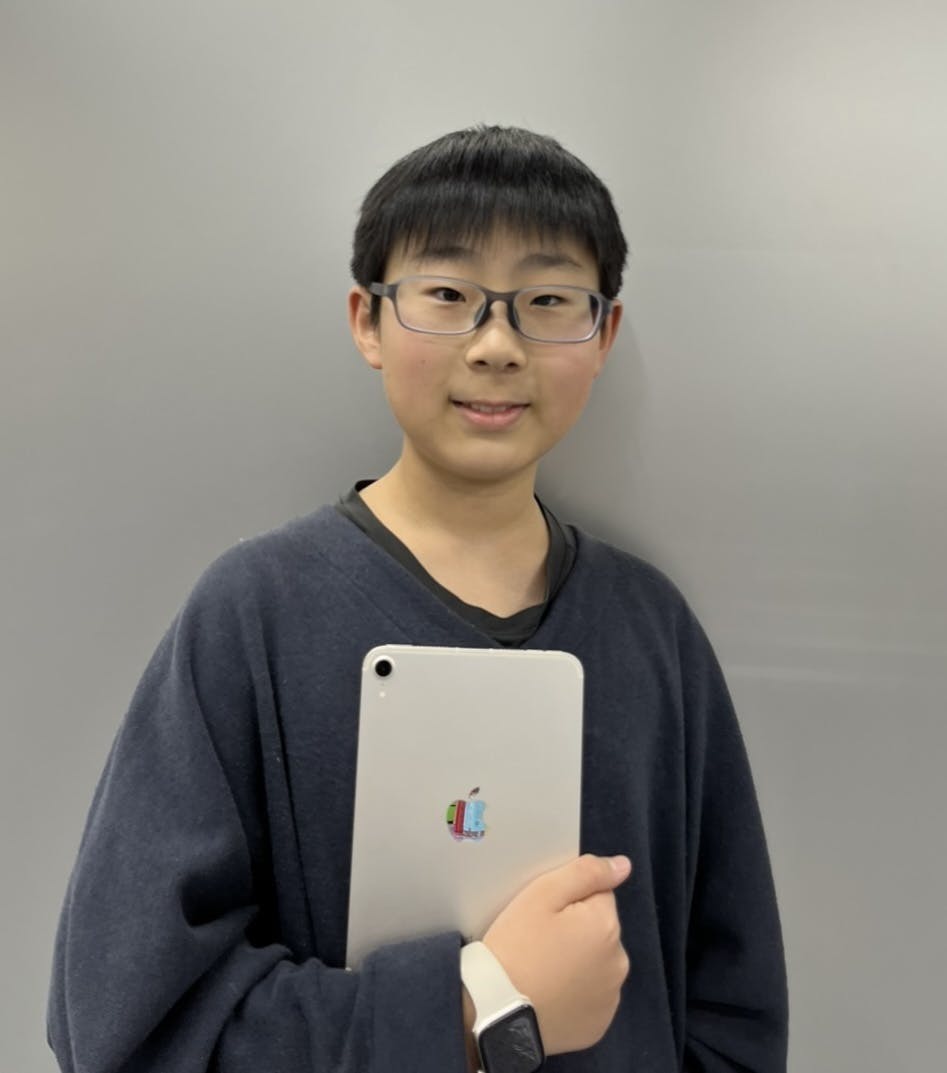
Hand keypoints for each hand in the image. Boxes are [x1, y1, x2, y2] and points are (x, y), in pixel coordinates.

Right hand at [481, 854, 631, 1054]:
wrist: (495, 1011)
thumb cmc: (516, 946)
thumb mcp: (542, 894)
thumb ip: (586, 873)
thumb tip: (623, 865)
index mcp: (607, 925)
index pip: (597, 895)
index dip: (568, 901)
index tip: (544, 916)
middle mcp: (619, 962)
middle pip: (599, 930)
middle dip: (576, 930)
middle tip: (539, 942)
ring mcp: (610, 998)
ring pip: (596, 963)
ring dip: (578, 962)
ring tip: (542, 970)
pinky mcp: (598, 1026)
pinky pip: (590, 996)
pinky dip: (575, 992)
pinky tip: (549, 994)